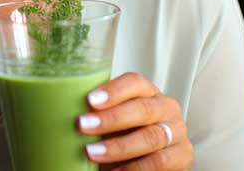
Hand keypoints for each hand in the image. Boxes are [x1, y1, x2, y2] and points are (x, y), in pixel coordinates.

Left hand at [74, 72, 192, 170]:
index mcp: (147, 91)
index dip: (113, 90)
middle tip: (82, 126)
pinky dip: (135, 168)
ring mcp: (177, 132)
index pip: (134, 82)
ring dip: (119, 147)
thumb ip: (98, 112)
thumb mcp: (111, 119)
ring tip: (92, 153)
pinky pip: (160, 162)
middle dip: (111, 119)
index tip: (89, 100)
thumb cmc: (122, 133)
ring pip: (151, 137)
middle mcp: (166, 107)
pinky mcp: (183, 156)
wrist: (145, 159)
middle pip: (143, 109)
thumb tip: (60, 108)